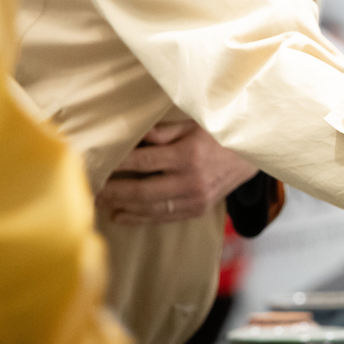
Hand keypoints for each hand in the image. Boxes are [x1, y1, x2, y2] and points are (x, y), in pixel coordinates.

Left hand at [96, 120, 257, 224]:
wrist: (252, 156)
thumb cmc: (219, 134)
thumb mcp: (193, 124)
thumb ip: (163, 133)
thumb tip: (133, 138)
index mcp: (187, 156)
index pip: (143, 162)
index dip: (118, 164)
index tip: (98, 162)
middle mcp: (191, 181)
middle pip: (142, 191)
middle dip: (114, 191)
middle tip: (91, 189)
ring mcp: (195, 199)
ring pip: (151, 208)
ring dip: (123, 207)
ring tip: (101, 204)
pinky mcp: (198, 209)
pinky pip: (164, 217)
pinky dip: (141, 218)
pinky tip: (122, 216)